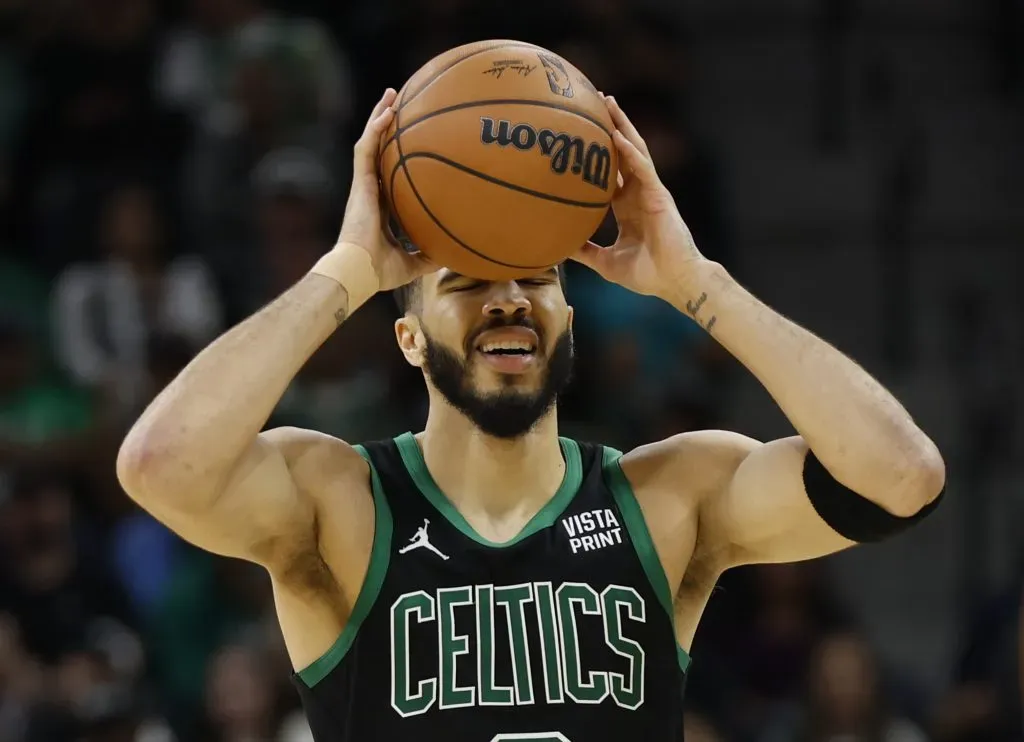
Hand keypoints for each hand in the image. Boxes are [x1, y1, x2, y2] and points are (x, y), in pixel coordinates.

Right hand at [337, 88, 436, 290]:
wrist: (359, 271)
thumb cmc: (380, 272)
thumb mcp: (413, 263)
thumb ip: (430, 256)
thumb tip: (453, 255)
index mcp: (381, 206)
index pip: (389, 173)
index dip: (396, 155)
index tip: (409, 141)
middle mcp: (371, 190)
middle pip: (379, 150)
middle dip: (386, 126)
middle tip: (399, 104)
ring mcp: (363, 185)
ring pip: (369, 142)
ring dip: (378, 116)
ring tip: (390, 94)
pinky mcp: (359, 183)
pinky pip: (366, 150)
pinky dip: (375, 129)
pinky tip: (386, 112)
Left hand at [571, 95, 704, 298]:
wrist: (675, 282)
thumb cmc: (647, 274)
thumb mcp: (606, 262)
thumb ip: (585, 251)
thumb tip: (559, 248)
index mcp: (628, 206)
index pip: (612, 172)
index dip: (599, 152)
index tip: (582, 134)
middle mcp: (639, 193)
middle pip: (624, 151)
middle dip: (611, 125)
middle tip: (595, 100)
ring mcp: (651, 192)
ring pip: (636, 150)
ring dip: (622, 125)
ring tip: (608, 102)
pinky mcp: (660, 196)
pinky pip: (644, 169)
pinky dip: (632, 153)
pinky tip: (619, 136)